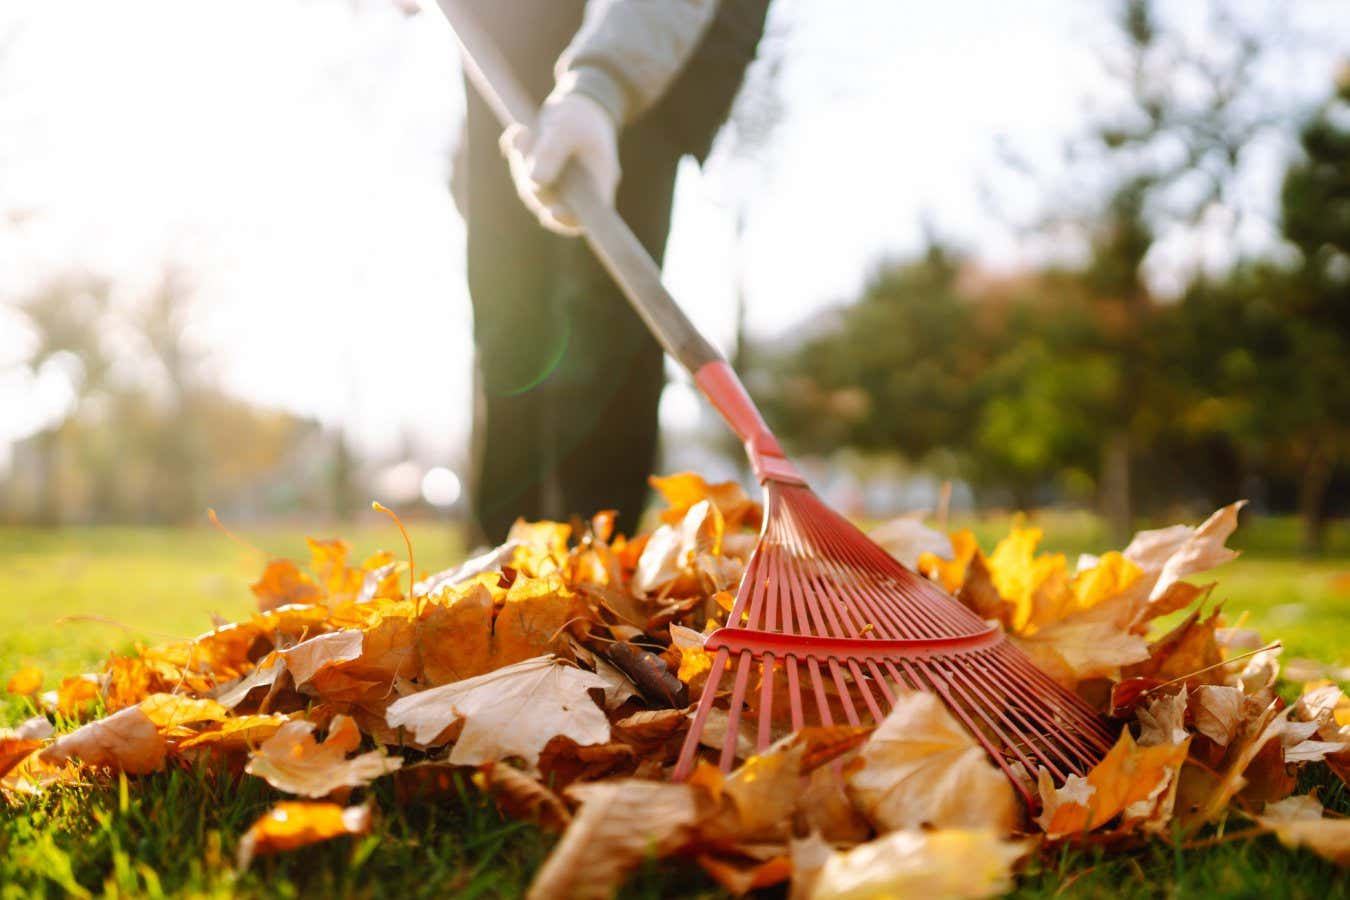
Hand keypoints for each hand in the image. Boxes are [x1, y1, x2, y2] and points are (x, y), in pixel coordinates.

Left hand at [500, 92, 619, 235]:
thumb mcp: (567, 127)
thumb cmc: (581, 114)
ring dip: (520, 163)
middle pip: (550, 203)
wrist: (582, 98)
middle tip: (525, 142)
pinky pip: (524, 173)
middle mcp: (580, 190)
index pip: (586, 217)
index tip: (550, 213)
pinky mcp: (545, 173)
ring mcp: (561, 184)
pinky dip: (517, 153)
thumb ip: (552, 152)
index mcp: (598, 183)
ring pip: (533, 188)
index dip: (567, 221)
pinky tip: (516, 132)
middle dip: (531, 179)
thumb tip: (534, 182)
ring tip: (521, 133)